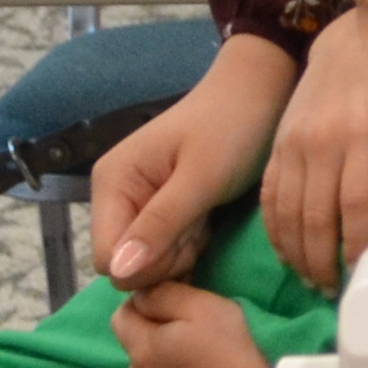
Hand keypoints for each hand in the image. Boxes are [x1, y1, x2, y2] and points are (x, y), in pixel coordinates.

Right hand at [90, 34, 293, 290]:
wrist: (260, 95)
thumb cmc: (232, 128)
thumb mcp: (201, 177)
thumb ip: (160, 223)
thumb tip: (117, 272)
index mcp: (112, 183)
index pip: (108, 259)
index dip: (147, 265)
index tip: (189, 239)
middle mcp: (115, 197)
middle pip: (128, 265)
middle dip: (168, 257)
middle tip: (203, 223)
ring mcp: (136, 205)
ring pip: (149, 262)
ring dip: (183, 250)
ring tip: (207, 216)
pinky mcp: (159, 212)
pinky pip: (165, 250)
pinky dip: (188, 245)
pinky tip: (207, 223)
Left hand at [116, 283, 274, 367]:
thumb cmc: (239, 348)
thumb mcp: (206, 305)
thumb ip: (164, 295)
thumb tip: (139, 295)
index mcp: (143, 349)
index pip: (122, 316)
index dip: (146, 305)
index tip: (179, 308)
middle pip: (135, 353)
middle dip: (155, 341)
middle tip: (197, 340)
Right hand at [265, 0, 367, 291]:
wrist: (357, 34)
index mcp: (366, 134)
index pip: (355, 204)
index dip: (356, 245)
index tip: (363, 271)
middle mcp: (323, 141)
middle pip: (315, 216)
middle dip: (323, 260)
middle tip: (335, 290)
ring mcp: (295, 142)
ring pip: (286, 211)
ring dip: (297, 252)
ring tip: (313, 279)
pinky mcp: (279, 142)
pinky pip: (269, 194)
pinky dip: (275, 228)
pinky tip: (288, 251)